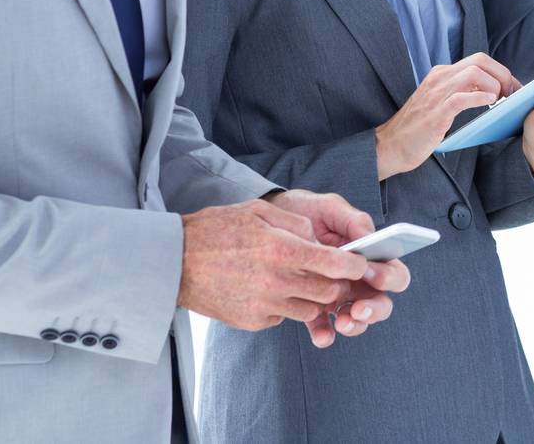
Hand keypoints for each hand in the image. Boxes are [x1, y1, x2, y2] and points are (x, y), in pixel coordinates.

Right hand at [178, 197, 371, 348]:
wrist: (174, 261)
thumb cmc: (217, 230)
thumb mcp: (260, 212)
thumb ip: (297, 224)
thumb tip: (320, 241)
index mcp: (281, 251)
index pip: (335, 265)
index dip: (354, 265)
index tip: (359, 263)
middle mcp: (276, 282)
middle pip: (329, 292)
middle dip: (336, 283)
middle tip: (331, 273)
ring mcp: (263, 306)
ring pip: (309, 309)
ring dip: (312, 297)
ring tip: (298, 280)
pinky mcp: (252, 321)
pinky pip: (283, 317)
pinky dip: (286, 306)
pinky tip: (270, 289)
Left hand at [262, 190, 411, 346]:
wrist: (269, 223)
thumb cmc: (306, 211)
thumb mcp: (328, 207)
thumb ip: (352, 219)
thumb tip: (370, 236)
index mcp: (369, 256)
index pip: (393, 272)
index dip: (389, 277)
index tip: (372, 275)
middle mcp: (358, 279)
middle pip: (380, 302)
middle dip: (374, 309)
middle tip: (359, 308)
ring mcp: (337, 295)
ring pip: (357, 319)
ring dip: (355, 325)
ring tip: (341, 321)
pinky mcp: (313, 306)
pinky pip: (324, 328)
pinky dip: (325, 335)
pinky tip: (322, 335)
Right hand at [376, 54, 521, 179]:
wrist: (390, 146)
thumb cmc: (418, 128)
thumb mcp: (440, 102)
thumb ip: (460, 92)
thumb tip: (490, 90)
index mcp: (441, 74)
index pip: (479, 60)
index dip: (501, 71)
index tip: (514, 87)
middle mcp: (439, 78)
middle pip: (480, 60)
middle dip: (502, 74)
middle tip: (512, 94)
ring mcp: (436, 93)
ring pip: (474, 73)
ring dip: (494, 86)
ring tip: (500, 101)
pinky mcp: (435, 112)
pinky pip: (461, 98)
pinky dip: (479, 98)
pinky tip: (489, 103)